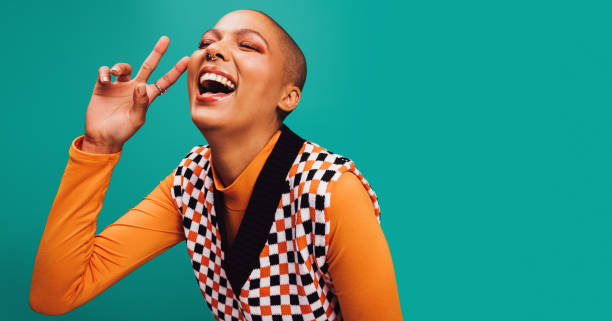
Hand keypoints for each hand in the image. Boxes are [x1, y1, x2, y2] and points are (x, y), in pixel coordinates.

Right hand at [82, 36, 189, 152]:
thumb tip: (139, 84)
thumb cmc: (122, 131)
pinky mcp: (103, 86)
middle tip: (166, 39)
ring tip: (114, 73)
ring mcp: (119, 86)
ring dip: (119, 66)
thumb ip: (140, 102)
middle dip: (157, 53)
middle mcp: (135, 88)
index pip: (165, 81)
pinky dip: (104, 72)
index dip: (175, 70)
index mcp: (147, 96)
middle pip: (148, 66)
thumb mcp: (135, 119)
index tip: (186, 59)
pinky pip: (105, 72)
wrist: (101, 137)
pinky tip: (105, 80)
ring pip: (124, 67)